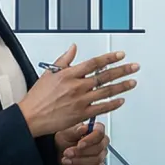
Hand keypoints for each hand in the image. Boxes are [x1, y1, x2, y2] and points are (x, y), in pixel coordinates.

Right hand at [18, 46, 138, 138]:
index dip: (109, 58)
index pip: (94, 63)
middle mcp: (76, 86)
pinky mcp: (81, 114)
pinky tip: (121, 100)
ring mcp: (80, 101)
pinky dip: (113, 104)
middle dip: (122, 70)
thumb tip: (74, 47)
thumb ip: (64, 59)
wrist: (31, 117)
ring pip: (106, 91)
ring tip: (132, 82)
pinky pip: (101, 108)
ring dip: (122, 86)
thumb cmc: (38, 97)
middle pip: (104, 76)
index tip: (121, 55)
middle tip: (134, 67)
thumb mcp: (49, 73)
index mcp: (69, 74)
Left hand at [56, 123, 108, 164]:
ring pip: (97, 160)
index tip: (79, 145)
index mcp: (96, 129)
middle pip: (99, 148)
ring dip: (79, 161)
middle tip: (68, 153)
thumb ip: (75, 131)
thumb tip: (83, 128)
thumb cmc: (64, 140)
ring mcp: (101, 153)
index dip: (90, 140)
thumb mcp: (65, 133)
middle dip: (81, 152)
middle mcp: (101, 141)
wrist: (60, 152)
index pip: (99, 132)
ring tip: (67, 160)